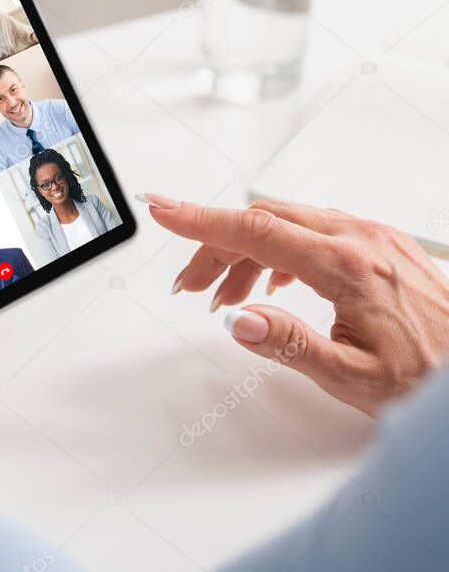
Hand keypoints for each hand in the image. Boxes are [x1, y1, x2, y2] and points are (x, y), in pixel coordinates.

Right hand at [140, 194, 448, 415]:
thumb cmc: (426, 376)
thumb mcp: (352, 377)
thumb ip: (290, 345)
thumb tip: (240, 321)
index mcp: (347, 266)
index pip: (255, 229)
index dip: (200, 220)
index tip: (163, 209)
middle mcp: (360, 239)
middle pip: (264, 220)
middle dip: (215, 245)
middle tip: (190, 284)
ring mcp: (373, 237)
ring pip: (287, 222)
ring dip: (246, 250)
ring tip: (225, 295)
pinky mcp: (380, 244)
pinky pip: (314, 229)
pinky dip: (279, 248)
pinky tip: (272, 279)